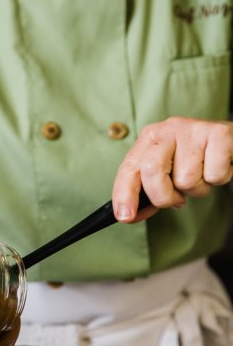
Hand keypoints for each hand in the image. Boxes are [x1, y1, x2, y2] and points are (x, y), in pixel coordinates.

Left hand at [112, 117, 232, 222]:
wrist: (232, 140)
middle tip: (177, 200)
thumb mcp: (170, 171)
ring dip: (198, 188)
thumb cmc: (197, 159)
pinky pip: (214, 174)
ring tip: (204, 174)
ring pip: (187, 178)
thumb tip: (128, 215)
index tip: (124, 216)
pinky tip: (218, 166)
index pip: (129, 168)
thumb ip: (149, 190)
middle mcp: (168, 129)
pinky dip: (218, 179)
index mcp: (150, 138)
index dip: (124, 193)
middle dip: (163, 196)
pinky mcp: (219, 134)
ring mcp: (194, 129)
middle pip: (152, 169)